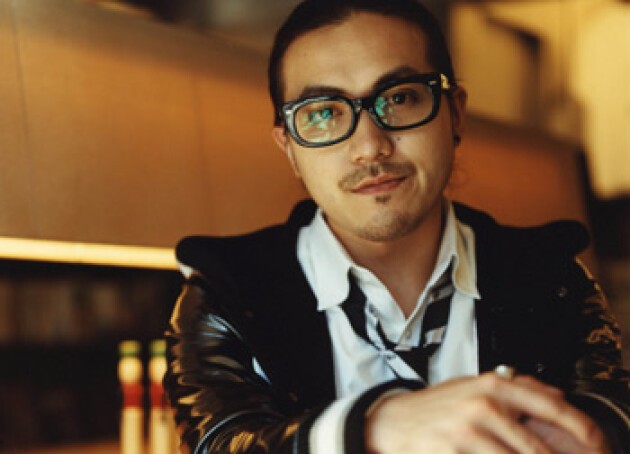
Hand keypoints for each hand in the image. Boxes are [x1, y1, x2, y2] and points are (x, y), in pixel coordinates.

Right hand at [365, 373, 606, 452]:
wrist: (392, 421)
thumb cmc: (437, 406)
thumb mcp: (474, 386)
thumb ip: (515, 387)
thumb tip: (558, 394)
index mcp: (493, 385)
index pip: (551, 406)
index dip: (581, 429)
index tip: (596, 444)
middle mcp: (483, 405)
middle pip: (537, 448)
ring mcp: (467, 431)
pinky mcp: (451, 452)